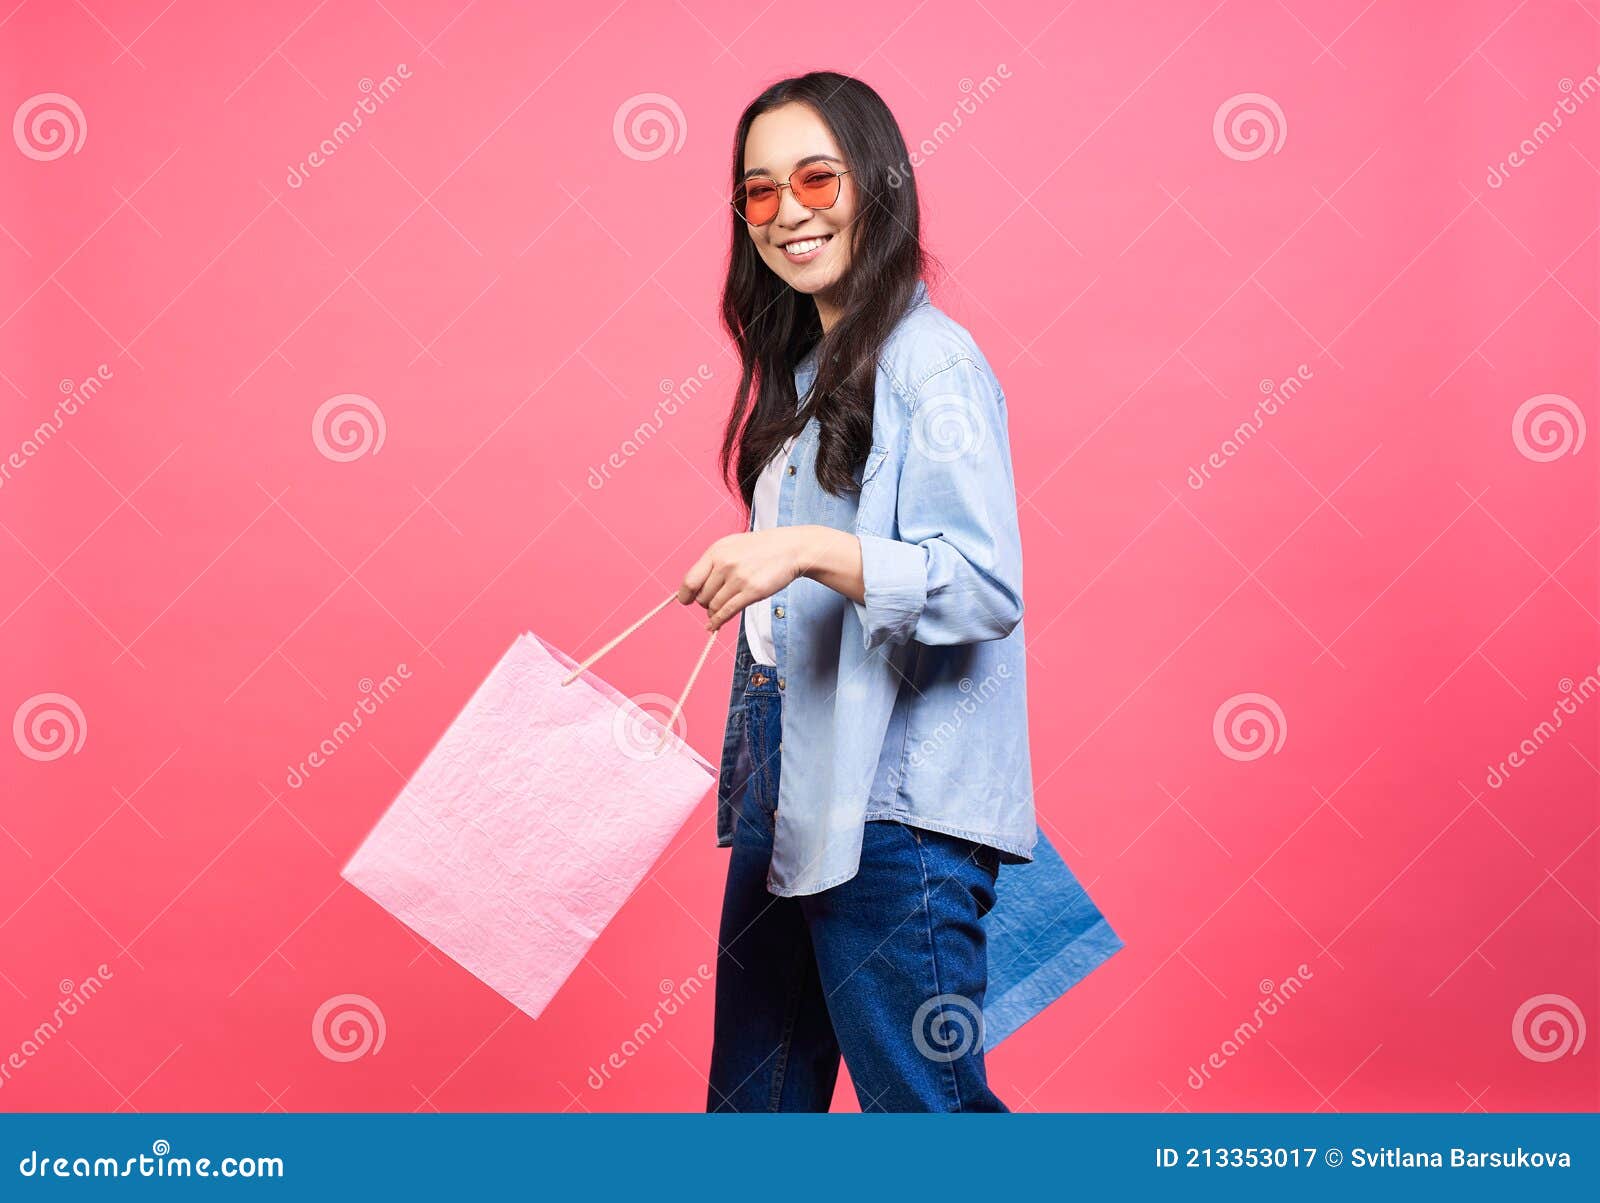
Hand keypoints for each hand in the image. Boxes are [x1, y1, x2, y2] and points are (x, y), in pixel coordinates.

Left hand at [678, 528, 809, 631]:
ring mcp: (739, 579)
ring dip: (713, 613)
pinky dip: (717, 622)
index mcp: (716, 552)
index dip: (685, 594)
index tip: (686, 601)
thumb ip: (712, 563)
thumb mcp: (731, 546)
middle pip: (702, 597)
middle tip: (712, 602)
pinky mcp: (752, 592)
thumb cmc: (760, 548)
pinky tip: (714, 626)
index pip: (690, 580)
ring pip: (714, 606)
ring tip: (719, 611)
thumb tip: (692, 586)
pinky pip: (727, 612)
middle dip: (704, 603)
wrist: (789, 549)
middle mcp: (725, 565)